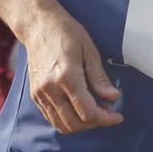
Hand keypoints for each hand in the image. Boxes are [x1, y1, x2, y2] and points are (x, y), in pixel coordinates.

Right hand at [22, 7, 122, 133]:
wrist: (38, 26)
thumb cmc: (67, 33)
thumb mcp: (90, 51)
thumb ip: (100, 78)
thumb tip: (113, 97)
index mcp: (67, 77)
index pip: (87, 112)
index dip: (105, 119)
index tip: (117, 116)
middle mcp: (51, 89)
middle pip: (75, 123)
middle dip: (95, 123)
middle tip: (108, 112)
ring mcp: (40, 94)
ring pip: (62, 125)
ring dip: (81, 124)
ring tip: (95, 111)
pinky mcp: (35, 95)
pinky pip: (51, 118)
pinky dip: (67, 119)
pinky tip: (79, 108)